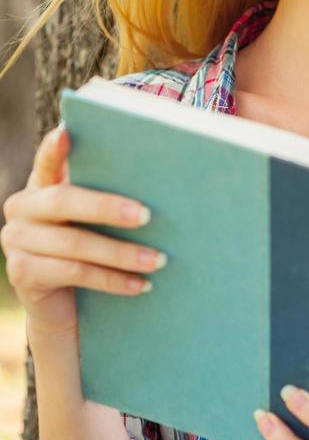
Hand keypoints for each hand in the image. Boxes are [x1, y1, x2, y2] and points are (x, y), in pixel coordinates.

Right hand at [0, 124, 163, 341]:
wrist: (63, 306)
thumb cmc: (91, 251)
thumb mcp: (96, 222)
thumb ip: (110, 197)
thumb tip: (161, 185)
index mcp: (41, 184)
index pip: (47, 161)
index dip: (54, 149)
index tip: (67, 132)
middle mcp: (22, 207)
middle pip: (63, 201)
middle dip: (108, 207)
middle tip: (147, 215)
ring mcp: (16, 240)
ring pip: (74, 243)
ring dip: (122, 253)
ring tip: (157, 259)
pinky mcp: (22, 273)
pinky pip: (74, 273)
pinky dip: (112, 280)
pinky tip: (140, 284)